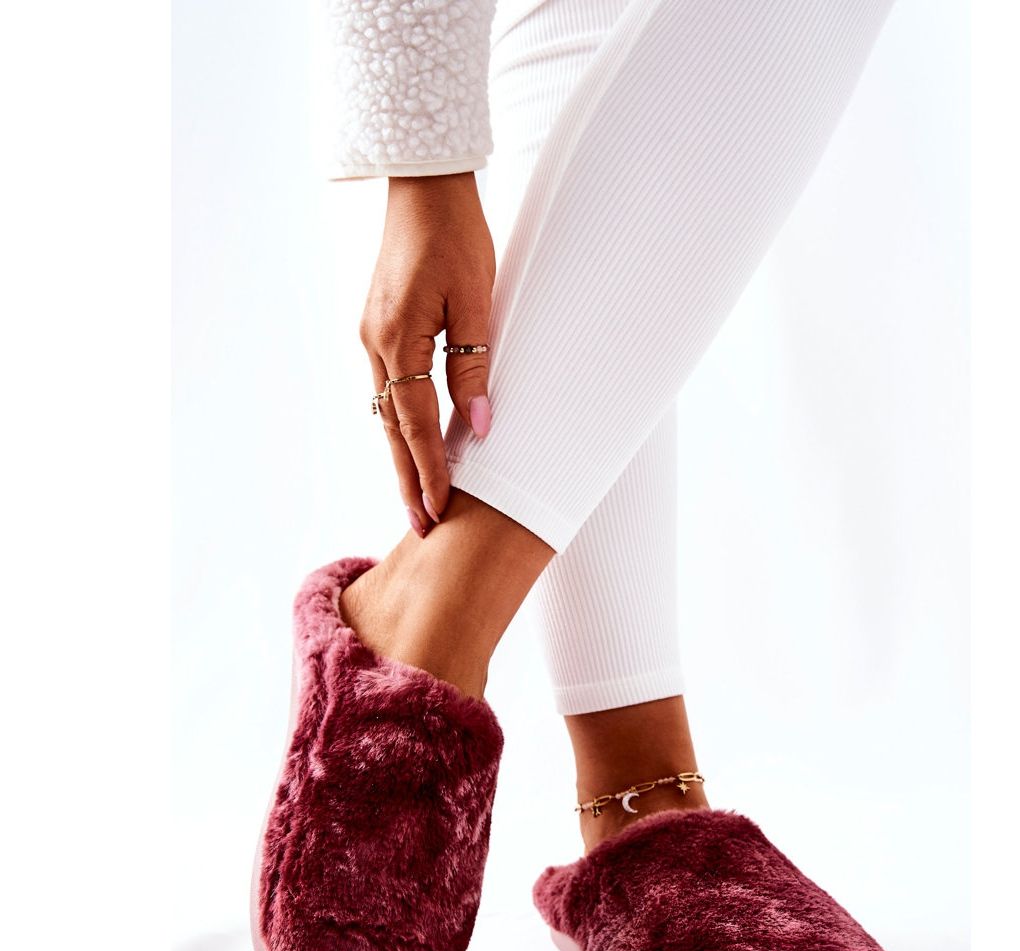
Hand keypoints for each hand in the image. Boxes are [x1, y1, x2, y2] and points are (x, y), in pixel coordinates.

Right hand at [359, 171, 494, 534]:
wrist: (424, 188)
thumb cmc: (456, 237)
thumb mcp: (477, 301)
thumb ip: (475, 366)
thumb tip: (479, 426)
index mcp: (399, 339)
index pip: (416, 424)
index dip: (429, 471)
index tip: (440, 510)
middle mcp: (375, 345)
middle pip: (392, 430)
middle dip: (407, 480)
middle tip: (421, 525)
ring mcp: (372, 337)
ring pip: (386, 414)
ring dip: (402, 458)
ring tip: (417, 497)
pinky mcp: (378, 329)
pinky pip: (388, 391)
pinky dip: (400, 425)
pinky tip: (412, 444)